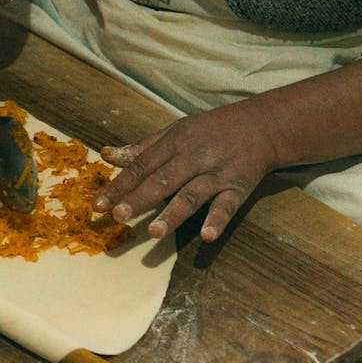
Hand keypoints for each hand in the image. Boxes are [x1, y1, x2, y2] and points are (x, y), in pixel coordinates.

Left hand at [94, 108, 278, 241]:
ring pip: (192, 195)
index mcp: (174, 142)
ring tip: (153, 233)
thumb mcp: (175, 132)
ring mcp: (217, 173)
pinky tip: (206, 237)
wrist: (262, 125)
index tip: (98, 204)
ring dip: (173, 214)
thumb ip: (141, 148)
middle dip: (139, 198)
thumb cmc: (210, 131)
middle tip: (118, 216)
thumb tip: (105, 155)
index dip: (119, 185)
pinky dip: (217, 221)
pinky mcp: (239, 188)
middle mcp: (194, 157)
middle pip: (163, 180)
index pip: (141, 166)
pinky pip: (227, 206)